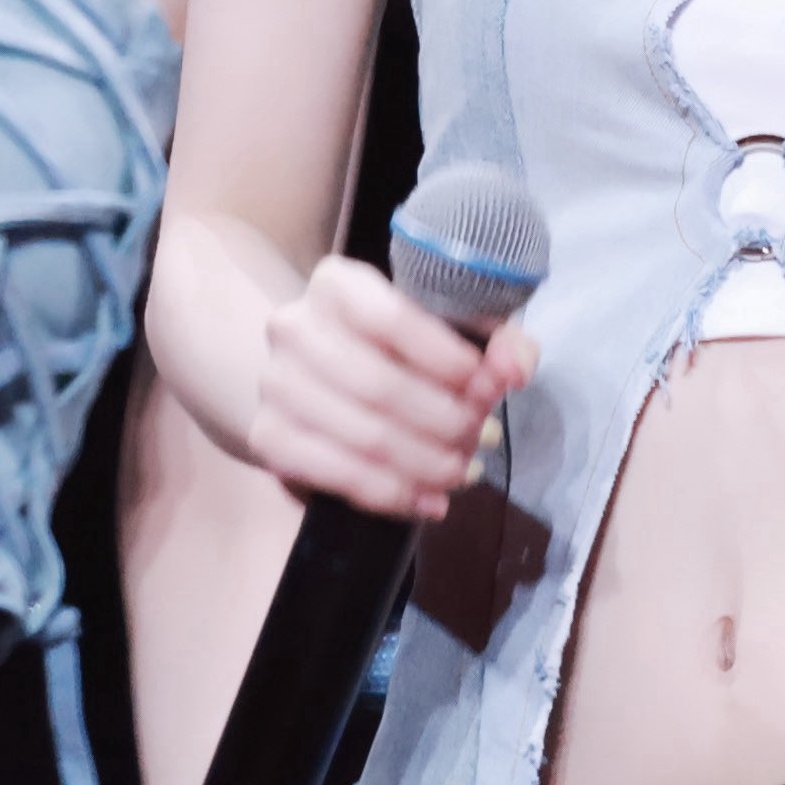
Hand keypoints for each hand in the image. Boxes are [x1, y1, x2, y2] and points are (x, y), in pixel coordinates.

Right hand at [247, 254, 537, 517]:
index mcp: (337, 283)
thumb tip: (515, 370)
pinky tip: (430, 501)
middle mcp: (294, 327)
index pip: (391, 318)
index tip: (488, 387)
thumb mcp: (450, 325)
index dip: (446, 358)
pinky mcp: (268, 439)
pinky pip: (338, 476)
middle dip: (445, 420)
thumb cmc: (400, 344)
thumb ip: (496, 339)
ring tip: (464, 470)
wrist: (318, 376)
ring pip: (363, 436)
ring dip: (426, 463)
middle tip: (483, 437)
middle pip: (380, 386)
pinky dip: (393, 495)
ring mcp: (274, 385)